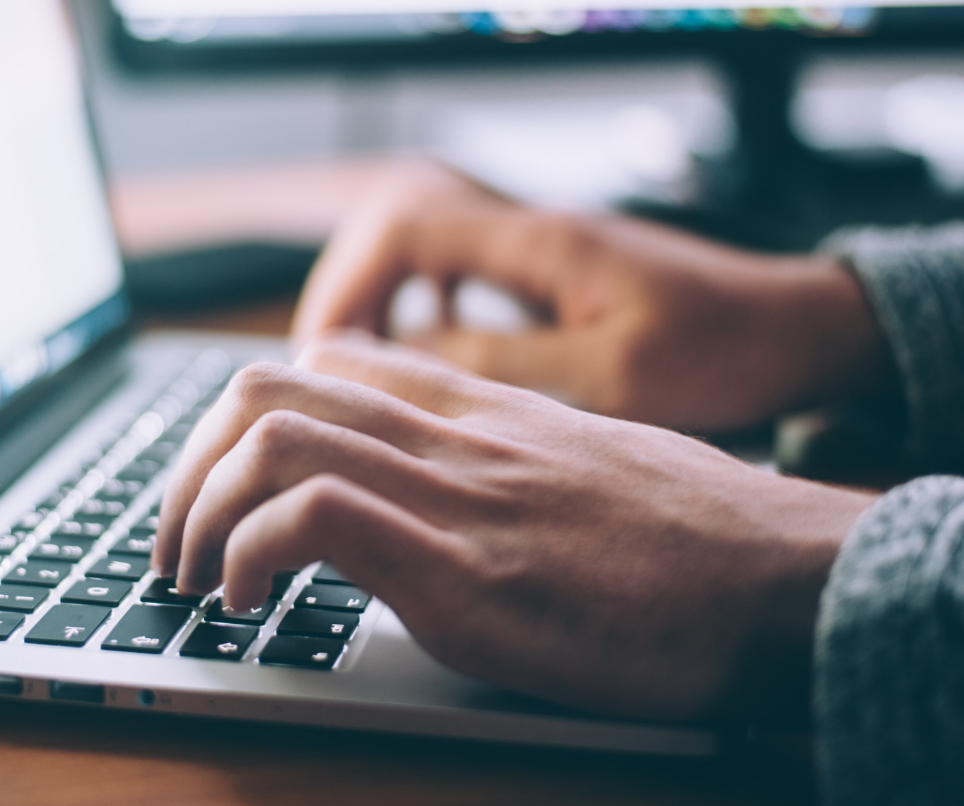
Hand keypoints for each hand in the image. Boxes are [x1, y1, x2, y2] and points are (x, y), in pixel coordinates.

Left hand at [154, 332, 874, 721]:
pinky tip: (248, 603)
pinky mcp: (465, 571)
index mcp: (478, 410)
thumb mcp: (586, 466)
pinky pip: (313, 517)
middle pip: (268, 386)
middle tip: (176, 539)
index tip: (224, 483)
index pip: (326, 361)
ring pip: (270, 435)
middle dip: (188, 464)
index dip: (245, 417)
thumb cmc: (697, 537)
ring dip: (197, 509)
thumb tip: (446, 493)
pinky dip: (249, 554)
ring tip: (193, 577)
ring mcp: (454, 495)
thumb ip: (503, 461)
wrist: (787, 578)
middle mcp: (452, 435)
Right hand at [292, 160, 891, 431]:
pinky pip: (461, 268)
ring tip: (361, 359)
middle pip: (398, 222)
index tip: (326, 351)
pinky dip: (425, 302)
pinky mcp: (555, 272)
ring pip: (425, 243)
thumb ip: (506, 362)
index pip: (404, 225)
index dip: (347, 282)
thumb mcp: (613, 375)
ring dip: (382, 294)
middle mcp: (532, 230)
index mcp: (540, 242)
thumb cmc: (724, 349)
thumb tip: (409, 357)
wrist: (798, 328)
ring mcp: (542, 247)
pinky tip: (428, 349)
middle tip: (327, 360)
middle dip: (349, 287)